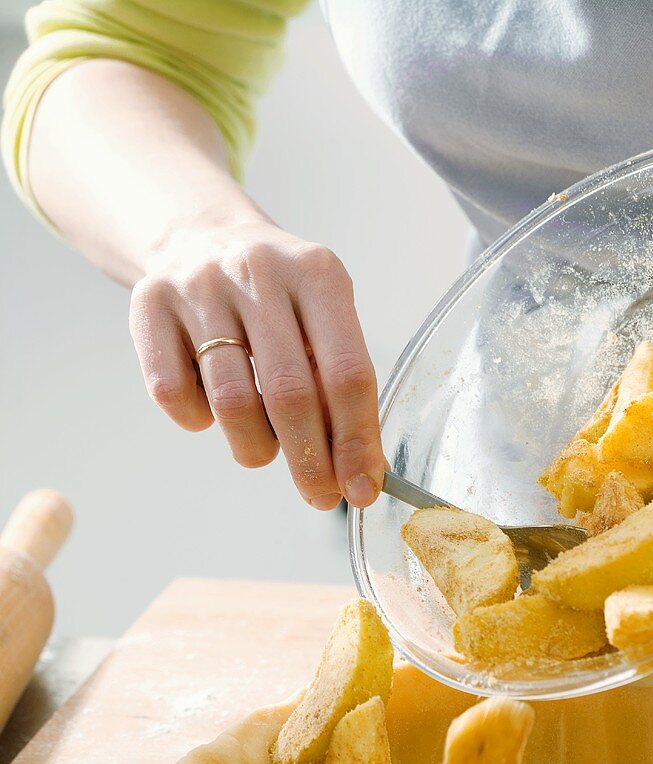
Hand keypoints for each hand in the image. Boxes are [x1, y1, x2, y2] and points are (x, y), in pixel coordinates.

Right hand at [129, 207, 383, 509]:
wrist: (201, 237)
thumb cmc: (278, 301)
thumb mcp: (323, 320)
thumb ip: (342, 387)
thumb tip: (363, 471)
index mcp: (318, 273)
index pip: (347, 373)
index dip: (357, 441)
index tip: (362, 488)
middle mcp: (258, 271)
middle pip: (290, 394)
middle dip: (309, 461)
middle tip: (318, 495)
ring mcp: (199, 286)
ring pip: (231, 402)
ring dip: (254, 447)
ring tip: (262, 448)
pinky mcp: (149, 304)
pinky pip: (173, 394)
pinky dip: (196, 420)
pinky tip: (211, 410)